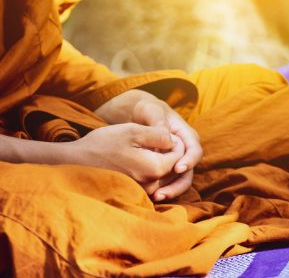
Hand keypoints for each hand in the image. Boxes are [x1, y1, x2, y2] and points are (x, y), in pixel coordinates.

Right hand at [67, 123, 184, 188]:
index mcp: (154, 168)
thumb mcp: (132, 131)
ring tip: (145, 146)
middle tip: (156, 138)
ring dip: (160, 159)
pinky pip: (151, 179)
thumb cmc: (103, 145)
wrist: (76, 163)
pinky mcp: (134, 190)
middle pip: (173, 166)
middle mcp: (151, 183)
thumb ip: (158, 135)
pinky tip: (137, 157)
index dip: (175, 142)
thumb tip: (173, 140)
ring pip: (163, 173)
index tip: (163, 133)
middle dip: (170, 151)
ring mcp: (142, 190)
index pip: (179, 156)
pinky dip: (151, 167)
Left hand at [132, 98, 202, 200]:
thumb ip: (158, 120)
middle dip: (178, 184)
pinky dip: (162, 188)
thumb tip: (165, 135)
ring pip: (179, 179)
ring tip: (156, 198)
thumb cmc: (148, 110)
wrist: (140, 116)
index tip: (177, 168)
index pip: (194, 150)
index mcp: (187, 135)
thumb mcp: (151, 110)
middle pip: (189, 171)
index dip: (189, 160)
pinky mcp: (166, 167)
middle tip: (163, 193)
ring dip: (170, 190)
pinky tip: (150, 195)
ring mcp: (176, 160)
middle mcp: (185, 150)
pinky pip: (168, 180)